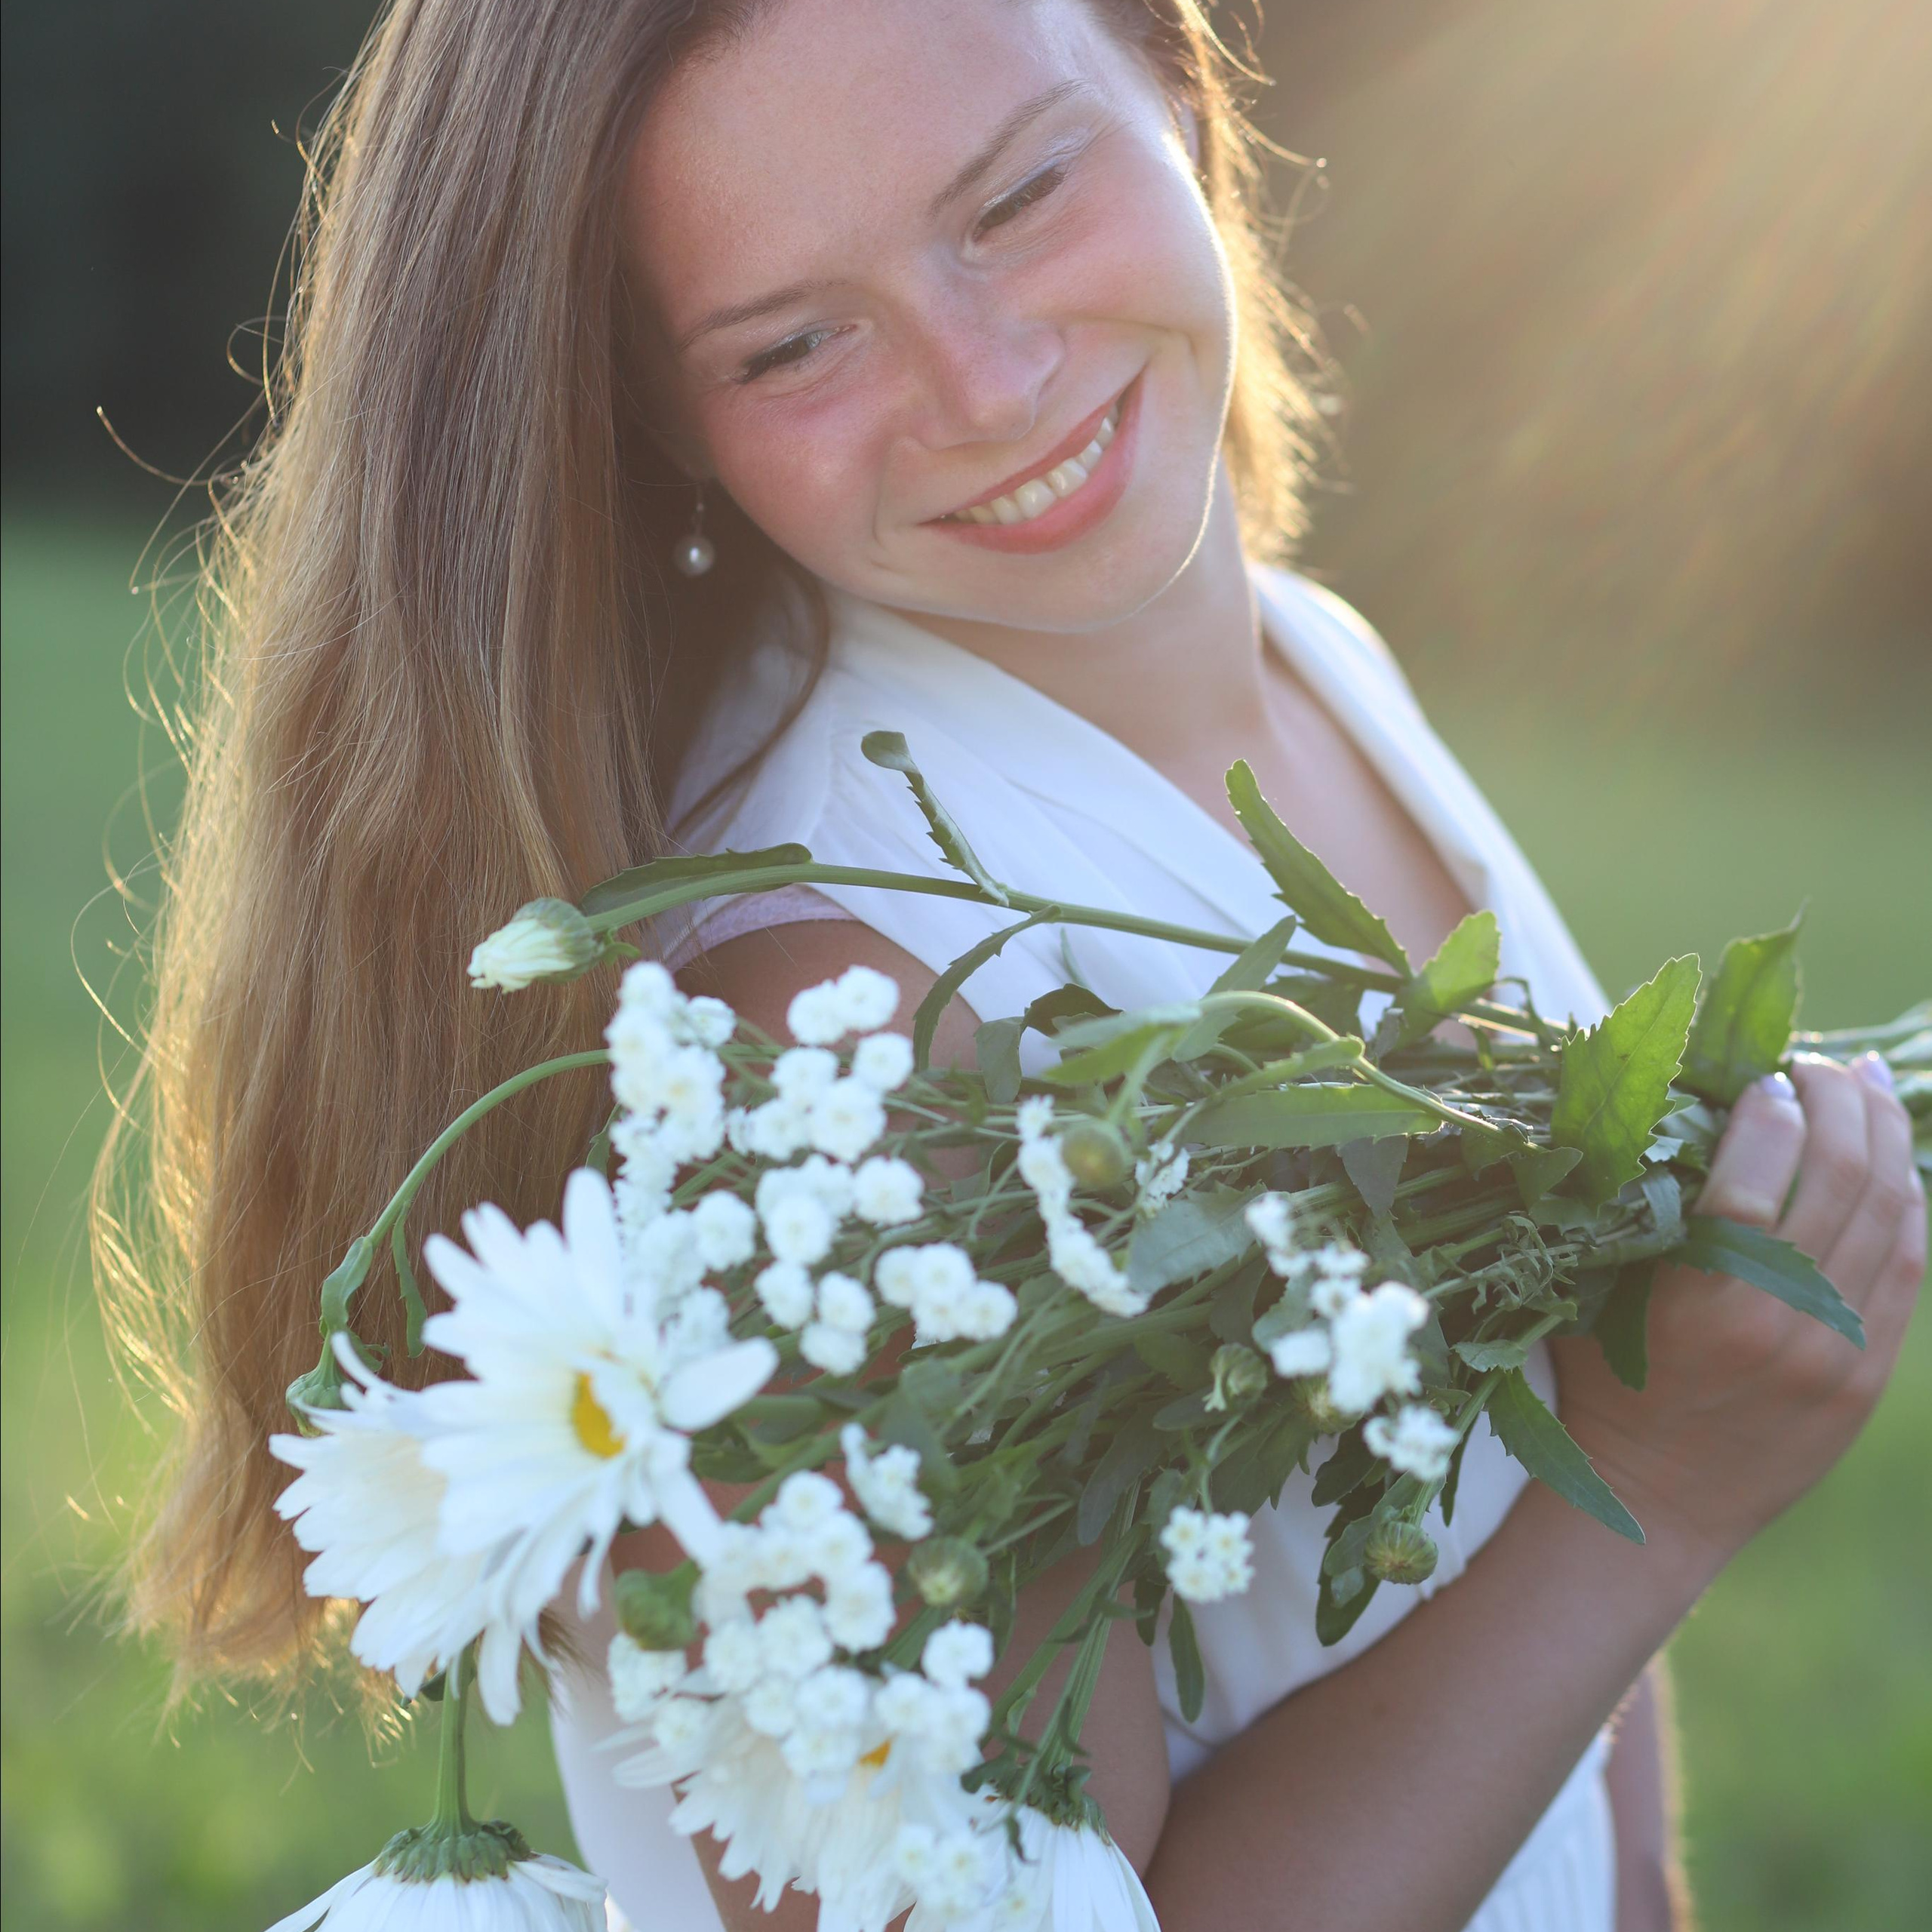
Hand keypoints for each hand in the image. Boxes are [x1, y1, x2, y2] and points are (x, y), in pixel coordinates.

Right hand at [1552, 1053, 1924, 1576]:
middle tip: (1822, 1064)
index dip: (1769, 1111)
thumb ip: (1623, 1215)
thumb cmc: (1604, 1387)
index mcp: (1698, 1298)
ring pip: (1889, 1214)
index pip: (1754, 1174)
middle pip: (1839, 1177)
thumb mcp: (1590, 1295)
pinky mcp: (1868, 1376)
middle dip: (1839, 1102)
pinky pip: (1909, 1267)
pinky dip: (1909, 1203)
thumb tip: (1659, 1113)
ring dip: (1885, 1135)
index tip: (1762, 1079)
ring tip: (1867, 1086)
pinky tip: (1895, 1164)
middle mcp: (1777, 1321)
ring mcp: (1834, 1350)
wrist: (1656, 1504)